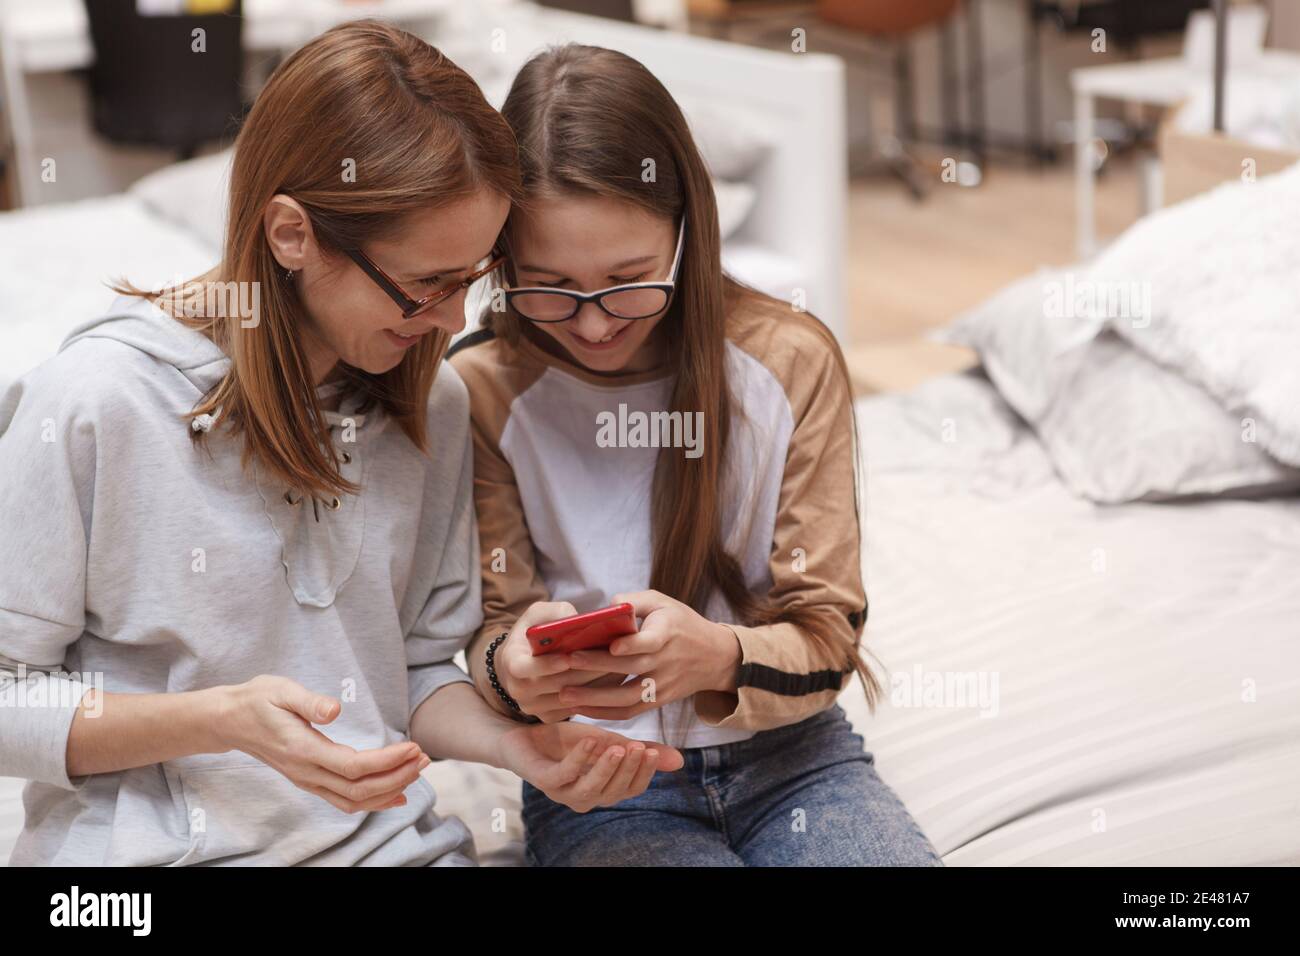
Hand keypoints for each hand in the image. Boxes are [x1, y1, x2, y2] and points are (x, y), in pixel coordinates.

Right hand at [215, 675, 429, 813]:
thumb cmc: (258, 700)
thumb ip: (309, 701)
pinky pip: (345, 801)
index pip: (354, 767)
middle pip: (359, 790)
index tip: (413, 747)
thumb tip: (335, 709)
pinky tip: (395, 793)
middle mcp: (306, 772)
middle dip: (398, 777)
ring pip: (354, 801)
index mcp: (303, 749)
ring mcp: (307, 781)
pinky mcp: (310, 781)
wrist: (230, 720)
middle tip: (425, 758)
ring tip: (418, 770)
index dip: (388, 762)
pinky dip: (374, 801)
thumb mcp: (280, 690)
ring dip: (390, 790)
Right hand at [493, 601, 622, 721]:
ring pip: (567, 700)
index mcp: (510, 662)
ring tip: (618, 668)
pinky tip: (612, 681)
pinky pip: (573, 710)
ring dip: (594, 685)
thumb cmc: (534, 632)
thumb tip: (577, 619)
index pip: (522, 669)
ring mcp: (532, 706)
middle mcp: (517, 689)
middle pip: (551, 686)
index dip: (545, 665)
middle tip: (609, 662)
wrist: (524, 659)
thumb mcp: (540, 613)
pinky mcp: (548, 716)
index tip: (568, 658)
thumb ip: (556, 613)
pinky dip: (594, 696)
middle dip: (581, 673)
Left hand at [496, 720, 683, 812]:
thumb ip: (640, 752)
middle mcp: (584, 797)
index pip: (631, 790)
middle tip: (641, 748)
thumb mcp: (610, 741)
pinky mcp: (542, 780)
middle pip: (613, 792)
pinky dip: (579, 759)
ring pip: (590, 790)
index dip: (644, 774)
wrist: (525, 733)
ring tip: (619, 747)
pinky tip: (591, 740)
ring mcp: (562, 791)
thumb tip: (680, 761)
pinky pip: (563, 775)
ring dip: (606, 770)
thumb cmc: (568, 742)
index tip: (655, 752)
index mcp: (603, 789)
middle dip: (629, 770)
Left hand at [556, 590, 741, 720]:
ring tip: (565, 694)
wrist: (714, 656)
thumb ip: (636, 601)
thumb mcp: (664, 602)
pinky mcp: (658, 700)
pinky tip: (581, 708)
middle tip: (567, 663)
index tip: (611, 646)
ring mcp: (662, 684)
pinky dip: (605, 713)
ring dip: (595, 698)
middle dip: (597, 668)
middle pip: (630, 669)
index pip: (650, 642)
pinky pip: (630, 711)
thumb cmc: (681, 623)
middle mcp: (665, 662)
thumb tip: (608, 606)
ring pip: (627, 697)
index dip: (632, 645)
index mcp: (668, 633)